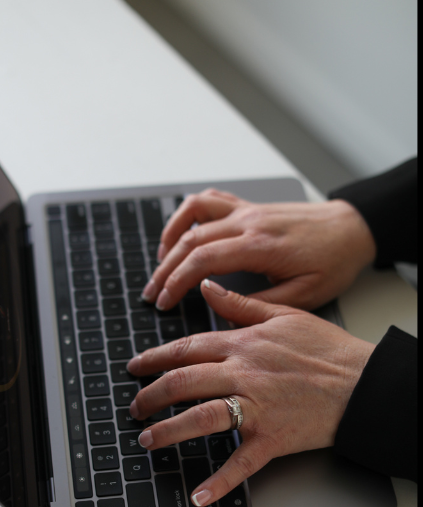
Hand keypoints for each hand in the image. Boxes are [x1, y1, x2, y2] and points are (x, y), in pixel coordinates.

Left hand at [125, 279, 374, 506]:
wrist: (367, 382)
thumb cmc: (330, 350)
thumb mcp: (284, 315)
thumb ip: (239, 304)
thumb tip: (208, 289)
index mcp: (242, 345)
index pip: (185, 350)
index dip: (153, 359)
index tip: (134, 367)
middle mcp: (242, 374)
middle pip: (181, 383)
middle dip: (150, 397)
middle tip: (134, 408)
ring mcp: (256, 407)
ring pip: (199, 418)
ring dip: (167, 432)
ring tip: (147, 440)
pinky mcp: (273, 437)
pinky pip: (240, 463)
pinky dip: (218, 482)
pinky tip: (198, 496)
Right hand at [144, 189, 376, 310]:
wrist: (354, 229)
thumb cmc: (334, 261)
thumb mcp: (304, 294)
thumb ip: (258, 303)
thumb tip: (219, 305)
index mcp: (260, 245)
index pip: (202, 260)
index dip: (176, 282)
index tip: (164, 302)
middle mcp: (248, 221)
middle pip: (189, 240)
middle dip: (164, 269)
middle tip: (152, 293)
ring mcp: (246, 210)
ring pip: (192, 215)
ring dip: (169, 237)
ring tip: (161, 262)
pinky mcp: (248, 206)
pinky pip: (208, 201)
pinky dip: (187, 215)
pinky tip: (181, 234)